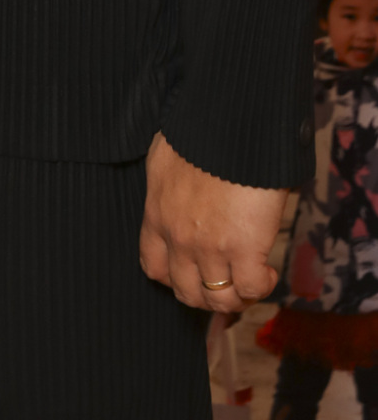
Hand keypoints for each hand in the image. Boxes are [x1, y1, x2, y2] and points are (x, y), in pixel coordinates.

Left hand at [140, 132, 286, 312]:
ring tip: (249, 279)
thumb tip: (178, 186)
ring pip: (219, 299)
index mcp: (157, 214)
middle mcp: (179, 237)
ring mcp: (210, 247)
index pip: (153, 267)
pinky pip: (251, 289)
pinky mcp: (244, 249)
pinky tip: (267, 270)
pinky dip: (261, 286)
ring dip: (236, 296)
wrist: (231, 122)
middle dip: (207, 295)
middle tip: (227, 283)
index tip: (193, 273)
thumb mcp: (166, 157)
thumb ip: (167, 183)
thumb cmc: (201, 130)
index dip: (174, 278)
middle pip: (186, 292)